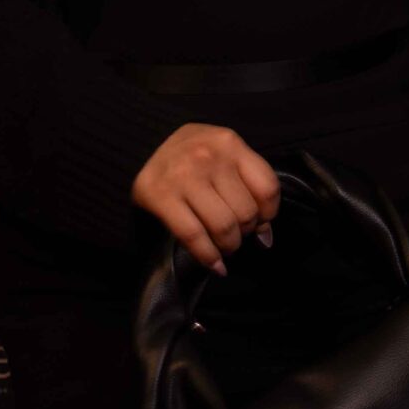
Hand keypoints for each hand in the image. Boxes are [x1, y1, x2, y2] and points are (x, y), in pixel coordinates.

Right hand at [131, 122, 281, 276]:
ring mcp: (183, 177)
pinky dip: (209, 257)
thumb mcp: (222, 154)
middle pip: (245, 212)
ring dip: (228, 246)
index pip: (267, 188)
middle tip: (235, 234)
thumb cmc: (190, 154)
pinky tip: (215, 265)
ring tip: (224, 247)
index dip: (269, 214)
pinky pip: (194, 237)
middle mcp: (208, 157)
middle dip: (245, 232)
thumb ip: (246, 184)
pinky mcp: (161, 197)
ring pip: (223, 227)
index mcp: (229, 143)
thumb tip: (264, 235)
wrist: (140, 143)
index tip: (259, 222)